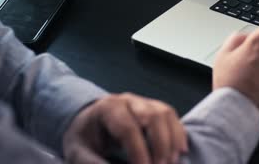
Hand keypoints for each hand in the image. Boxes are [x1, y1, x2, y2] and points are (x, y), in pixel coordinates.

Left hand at [62, 93, 187, 163]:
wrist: (87, 123)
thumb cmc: (84, 139)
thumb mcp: (79, 153)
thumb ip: (95, 163)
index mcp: (108, 108)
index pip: (127, 128)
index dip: (138, 151)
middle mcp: (128, 100)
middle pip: (152, 116)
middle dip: (159, 146)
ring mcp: (144, 101)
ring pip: (165, 114)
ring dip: (172, 140)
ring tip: (170, 162)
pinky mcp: (154, 108)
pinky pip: (172, 116)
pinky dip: (179, 133)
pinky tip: (180, 151)